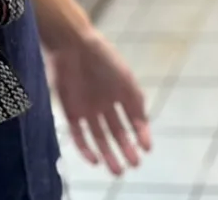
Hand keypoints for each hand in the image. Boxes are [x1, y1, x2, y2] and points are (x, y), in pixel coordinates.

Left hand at [47, 29, 150, 175]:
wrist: (73, 46)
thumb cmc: (103, 58)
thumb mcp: (126, 78)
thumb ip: (136, 100)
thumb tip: (144, 123)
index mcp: (120, 93)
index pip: (133, 119)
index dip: (141, 134)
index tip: (147, 148)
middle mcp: (104, 104)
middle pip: (116, 132)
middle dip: (126, 149)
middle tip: (134, 165)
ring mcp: (87, 109)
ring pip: (99, 138)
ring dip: (109, 154)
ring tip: (117, 171)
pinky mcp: (70, 112)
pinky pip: (79, 135)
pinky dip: (86, 149)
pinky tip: (95, 160)